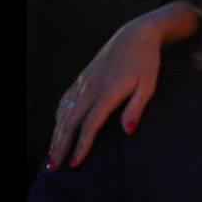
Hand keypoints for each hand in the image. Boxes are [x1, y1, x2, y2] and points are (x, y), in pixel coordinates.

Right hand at [47, 1, 196, 169]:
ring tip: (53, 154)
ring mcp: (84, 82)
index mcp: (107, 92)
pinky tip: (58, 127)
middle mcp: (91, 88)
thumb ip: (136, 108)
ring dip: (56, 134)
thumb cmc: (146, 61)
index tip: (75, 164)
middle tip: (54, 167)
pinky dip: (59, 116)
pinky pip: (66, 100)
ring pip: (64, 112)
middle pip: (70, 122)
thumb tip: (128, 131)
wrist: (136, 35)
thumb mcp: (148, 85)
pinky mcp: (83, 77)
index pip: (90, 125)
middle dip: (61, 146)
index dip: (81, 146)